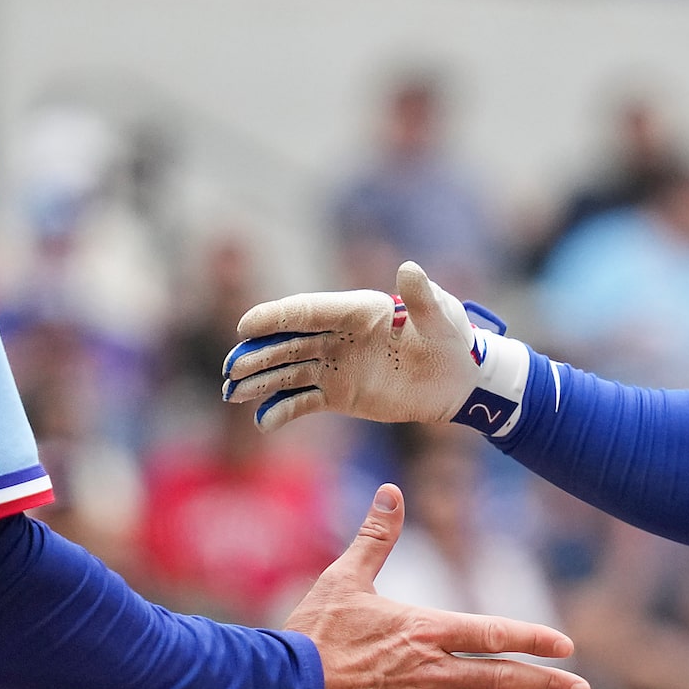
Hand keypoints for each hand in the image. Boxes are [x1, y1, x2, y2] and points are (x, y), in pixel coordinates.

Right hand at [224, 262, 499, 431]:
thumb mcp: (441, 319)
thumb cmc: (450, 341)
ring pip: (288, 372)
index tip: (245, 326)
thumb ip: (421, 299)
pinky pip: (303, 402)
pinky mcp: (338, 394)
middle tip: (231, 370)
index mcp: (356, 311)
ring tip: (232, 394)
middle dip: (258, 354)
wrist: (457, 381)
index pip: (308, 311)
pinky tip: (263, 420)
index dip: (276, 318)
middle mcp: (337, 336)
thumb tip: (409, 268)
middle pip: (288, 342)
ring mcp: (334, 366)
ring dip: (260, 381)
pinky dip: (282, 410)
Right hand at [287, 485, 586, 688]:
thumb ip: (376, 537)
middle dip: (546, 684)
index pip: (494, 632)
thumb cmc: (312, 632)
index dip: (533, 638)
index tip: (566, 646)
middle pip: (501, 677)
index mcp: (426, 630)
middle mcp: (432, 671)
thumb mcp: (346, 578)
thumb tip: (390, 492)